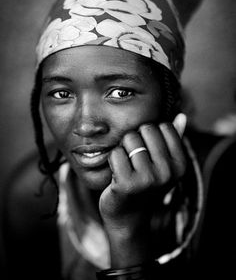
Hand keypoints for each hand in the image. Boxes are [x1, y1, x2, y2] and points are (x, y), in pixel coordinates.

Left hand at [99, 113, 186, 265]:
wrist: (128, 217)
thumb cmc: (145, 184)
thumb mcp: (164, 164)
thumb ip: (173, 139)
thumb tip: (181, 115)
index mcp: (180, 165)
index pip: (164, 126)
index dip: (151, 135)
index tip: (150, 153)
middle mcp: (168, 172)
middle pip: (146, 129)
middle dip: (137, 140)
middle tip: (136, 161)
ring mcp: (147, 179)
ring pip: (129, 138)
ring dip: (124, 149)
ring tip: (128, 167)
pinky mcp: (126, 184)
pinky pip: (115, 152)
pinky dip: (113, 160)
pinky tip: (117, 174)